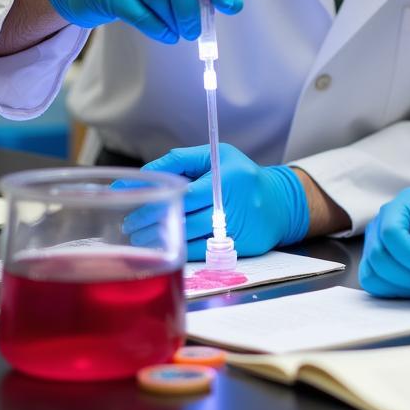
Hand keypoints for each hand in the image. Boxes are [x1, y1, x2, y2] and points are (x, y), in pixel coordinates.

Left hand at [132, 144, 309, 258]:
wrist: (280, 203)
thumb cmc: (242, 176)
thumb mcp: (218, 156)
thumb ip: (181, 160)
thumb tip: (145, 173)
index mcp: (226, 176)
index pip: (182, 194)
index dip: (153, 204)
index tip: (130, 209)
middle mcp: (233, 203)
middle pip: (182, 219)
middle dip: (149, 225)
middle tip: (129, 227)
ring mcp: (238, 228)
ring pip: (189, 239)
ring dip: (160, 241)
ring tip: (140, 239)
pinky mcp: (240, 248)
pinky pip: (202, 253)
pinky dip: (179, 251)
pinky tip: (165, 248)